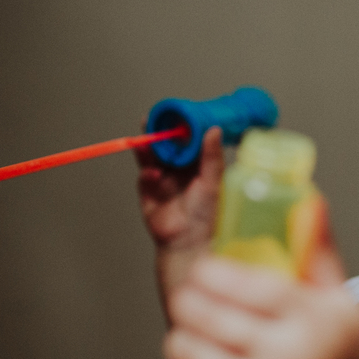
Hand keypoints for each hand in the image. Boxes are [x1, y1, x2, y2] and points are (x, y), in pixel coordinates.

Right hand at [136, 126, 223, 307]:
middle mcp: (179, 172)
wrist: (191, 244)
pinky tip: (153, 174)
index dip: (180, 128)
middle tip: (153, 120)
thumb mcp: (214, 183)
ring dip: (147, 148)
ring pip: (151, 159)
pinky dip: (147, 175)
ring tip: (145, 138)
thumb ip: (212, 157)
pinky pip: (144, 179)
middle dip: (158, 133)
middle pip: (165, 147)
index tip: (175, 114)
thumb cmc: (209, 217)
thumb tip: (214, 130)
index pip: (187, 142)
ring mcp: (162, 182)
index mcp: (197, 167)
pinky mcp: (149, 195)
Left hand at [158, 204, 358, 358]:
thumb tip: (307, 198)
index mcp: (315, 321)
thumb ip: (319, 251)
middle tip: (190, 296)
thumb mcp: (341, 303)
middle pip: (211, 318)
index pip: (251, 288)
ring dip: (180, 334)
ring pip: (190, 354)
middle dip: (189, 300)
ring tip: (190, 327)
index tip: (204, 269)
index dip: (214, 274)